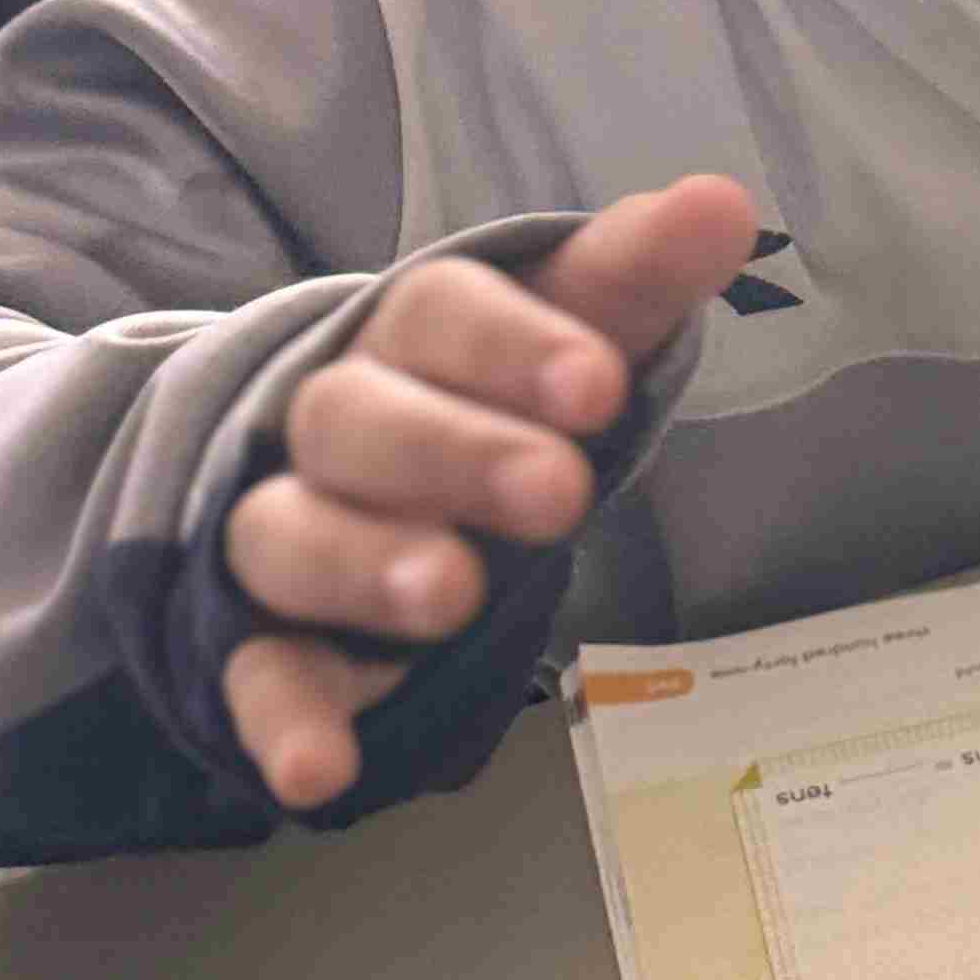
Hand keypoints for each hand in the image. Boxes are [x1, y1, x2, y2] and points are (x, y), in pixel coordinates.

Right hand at [222, 176, 762, 814]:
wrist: (358, 474)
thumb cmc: (490, 397)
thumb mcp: (571, 332)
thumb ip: (635, 275)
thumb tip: (722, 203)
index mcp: (412, 336)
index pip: (441, 314)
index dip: (515, 348)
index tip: (598, 386)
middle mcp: (335, 426)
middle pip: (361, 421)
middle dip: (456, 452)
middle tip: (558, 492)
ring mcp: (293, 533)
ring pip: (293, 536)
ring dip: (368, 564)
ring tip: (454, 595)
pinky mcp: (270, 642)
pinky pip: (256, 679)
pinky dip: (281, 724)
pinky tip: (320, 776)